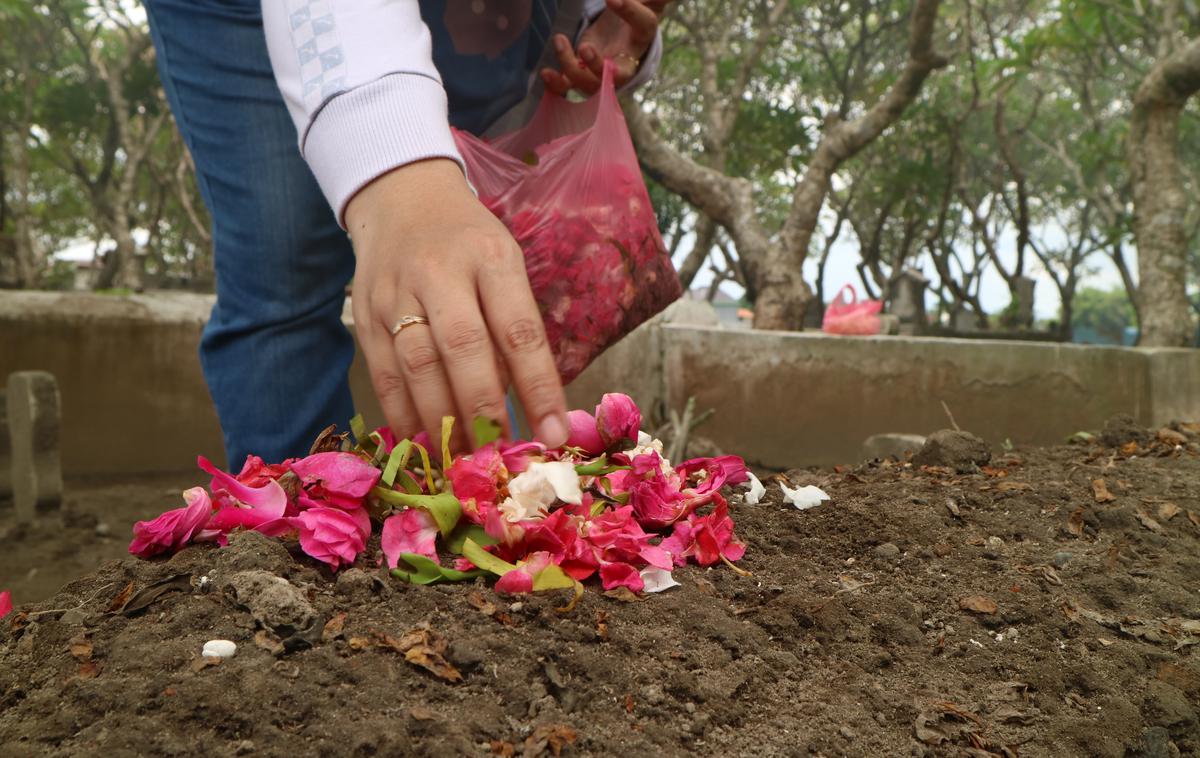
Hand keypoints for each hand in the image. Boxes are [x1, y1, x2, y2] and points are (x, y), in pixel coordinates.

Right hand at [345, 159, 568, 451]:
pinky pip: (384, 375)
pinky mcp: (364, 315)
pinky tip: (423, 443)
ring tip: (464, 461)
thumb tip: (530, 408)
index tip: (554, 434)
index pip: (519, 330)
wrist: (400, 199)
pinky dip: (404, 414)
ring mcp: (396, 294)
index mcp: (490, 257)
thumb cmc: (468, 243)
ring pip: (418, 367)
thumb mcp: (504, 265)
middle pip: (463, 350)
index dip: (538, 387)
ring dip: (443, 422)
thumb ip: (515, 328)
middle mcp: (440, 273)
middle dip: (484, 412)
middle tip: (501, 458)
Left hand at [540, 0, 667, 95]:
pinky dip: (557, 84)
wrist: (619, 34)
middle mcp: (623, 61)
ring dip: (571, 68)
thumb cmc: (630, 15)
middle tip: (585, 47)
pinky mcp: (581, 72)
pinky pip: (570, 85)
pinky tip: (546, 72)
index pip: (643, 24)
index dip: (630, 12)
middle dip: (598, 66)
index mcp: (641, 36)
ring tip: (559, 40)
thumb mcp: (643, 2)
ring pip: (588, 83)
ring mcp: (600, 72)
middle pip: (614, 76)